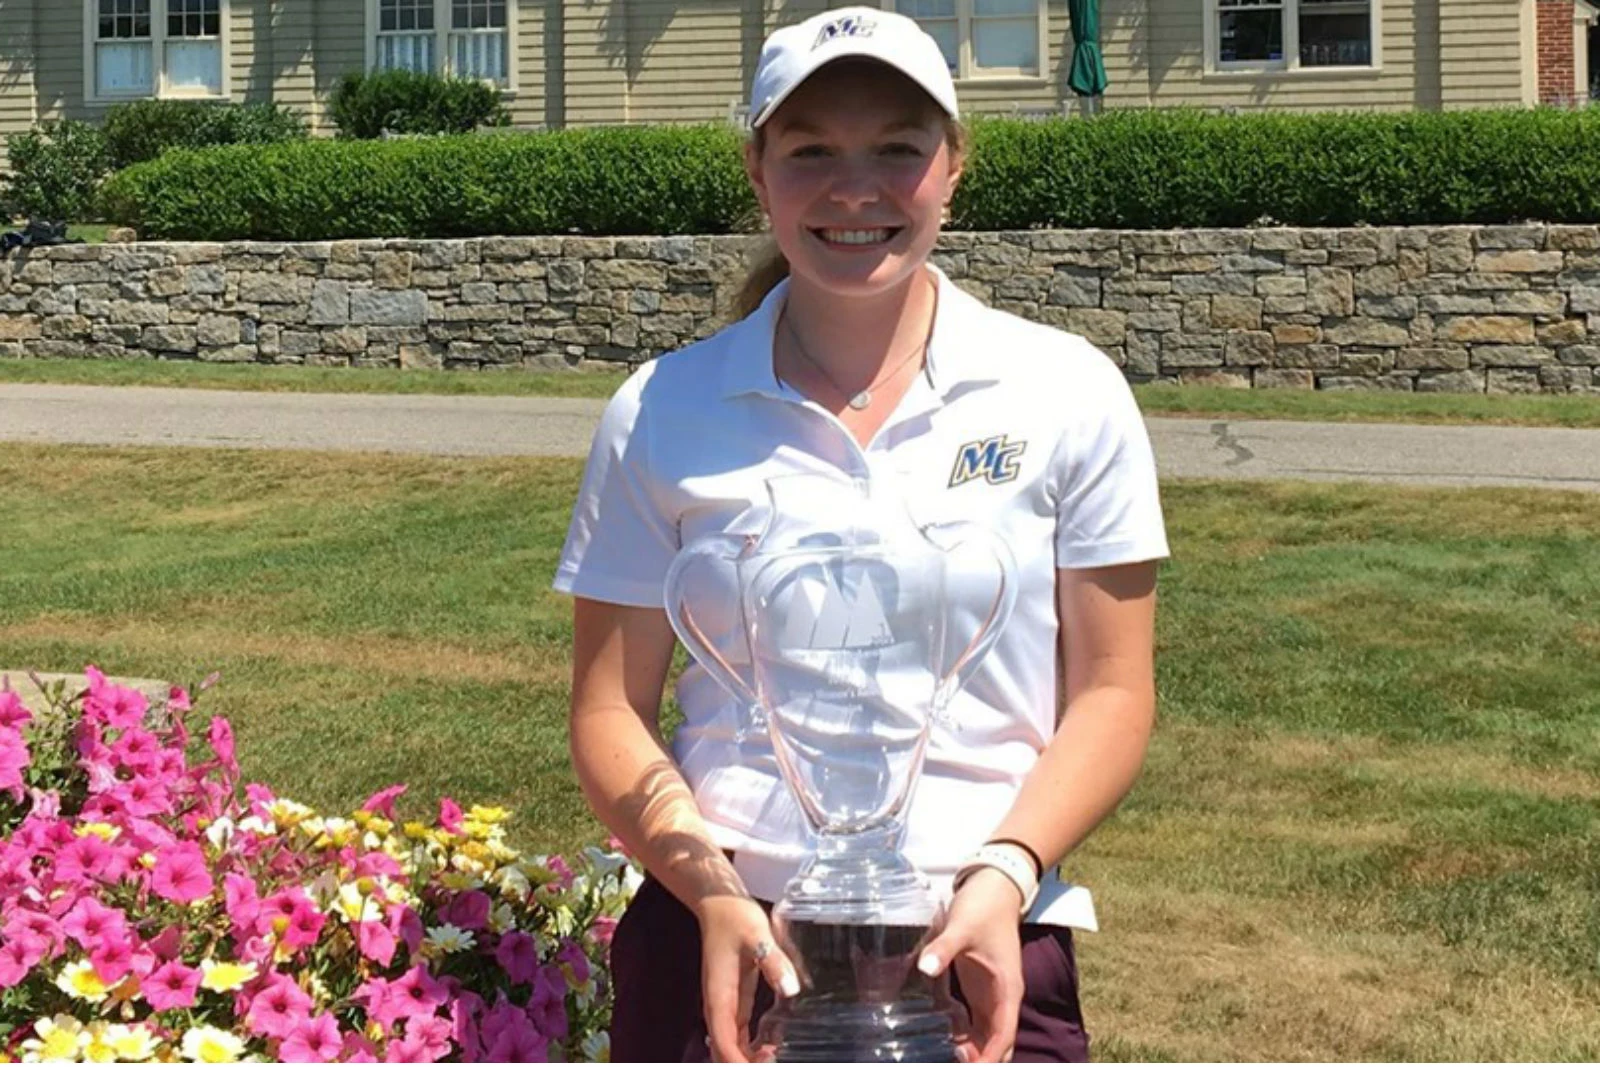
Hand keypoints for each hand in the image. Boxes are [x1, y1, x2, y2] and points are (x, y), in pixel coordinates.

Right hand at [695, 895, 800, 1062]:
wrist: (720, 905)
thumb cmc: (735, 918)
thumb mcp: (757, 935)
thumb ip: (773, 962)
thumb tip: (790, 990)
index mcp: (720, 996)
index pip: (724, 1043)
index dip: (740, 1062)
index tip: (765, 1064)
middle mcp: (718, 1006)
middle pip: (723, 1051)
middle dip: (745, 1063)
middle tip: (776, 1061)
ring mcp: (725, 1005)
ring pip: (729, 1046)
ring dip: (748, 1058)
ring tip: (776, 1057)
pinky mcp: (734, 1000)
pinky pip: (737, 1034)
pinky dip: (750, 1047)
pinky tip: (770, 1046)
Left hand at [918, 869, 1024, 1062]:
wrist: (995, 886)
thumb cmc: (984, 907)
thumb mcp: (963, 926)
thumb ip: (944, 948)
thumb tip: (925, 968)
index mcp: (1007, 988)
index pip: (1004, 1035)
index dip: (991, 1057)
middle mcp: (1003, 997)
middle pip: (998, 1042)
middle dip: (983, 1059)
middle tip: (952, 1065)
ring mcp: (992, 994)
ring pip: (987, 1036)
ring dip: (972, 1052)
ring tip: (944, 1059)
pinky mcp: (979, 988)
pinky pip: (976, 1023)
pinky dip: (965, 1037)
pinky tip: (946, 1044)